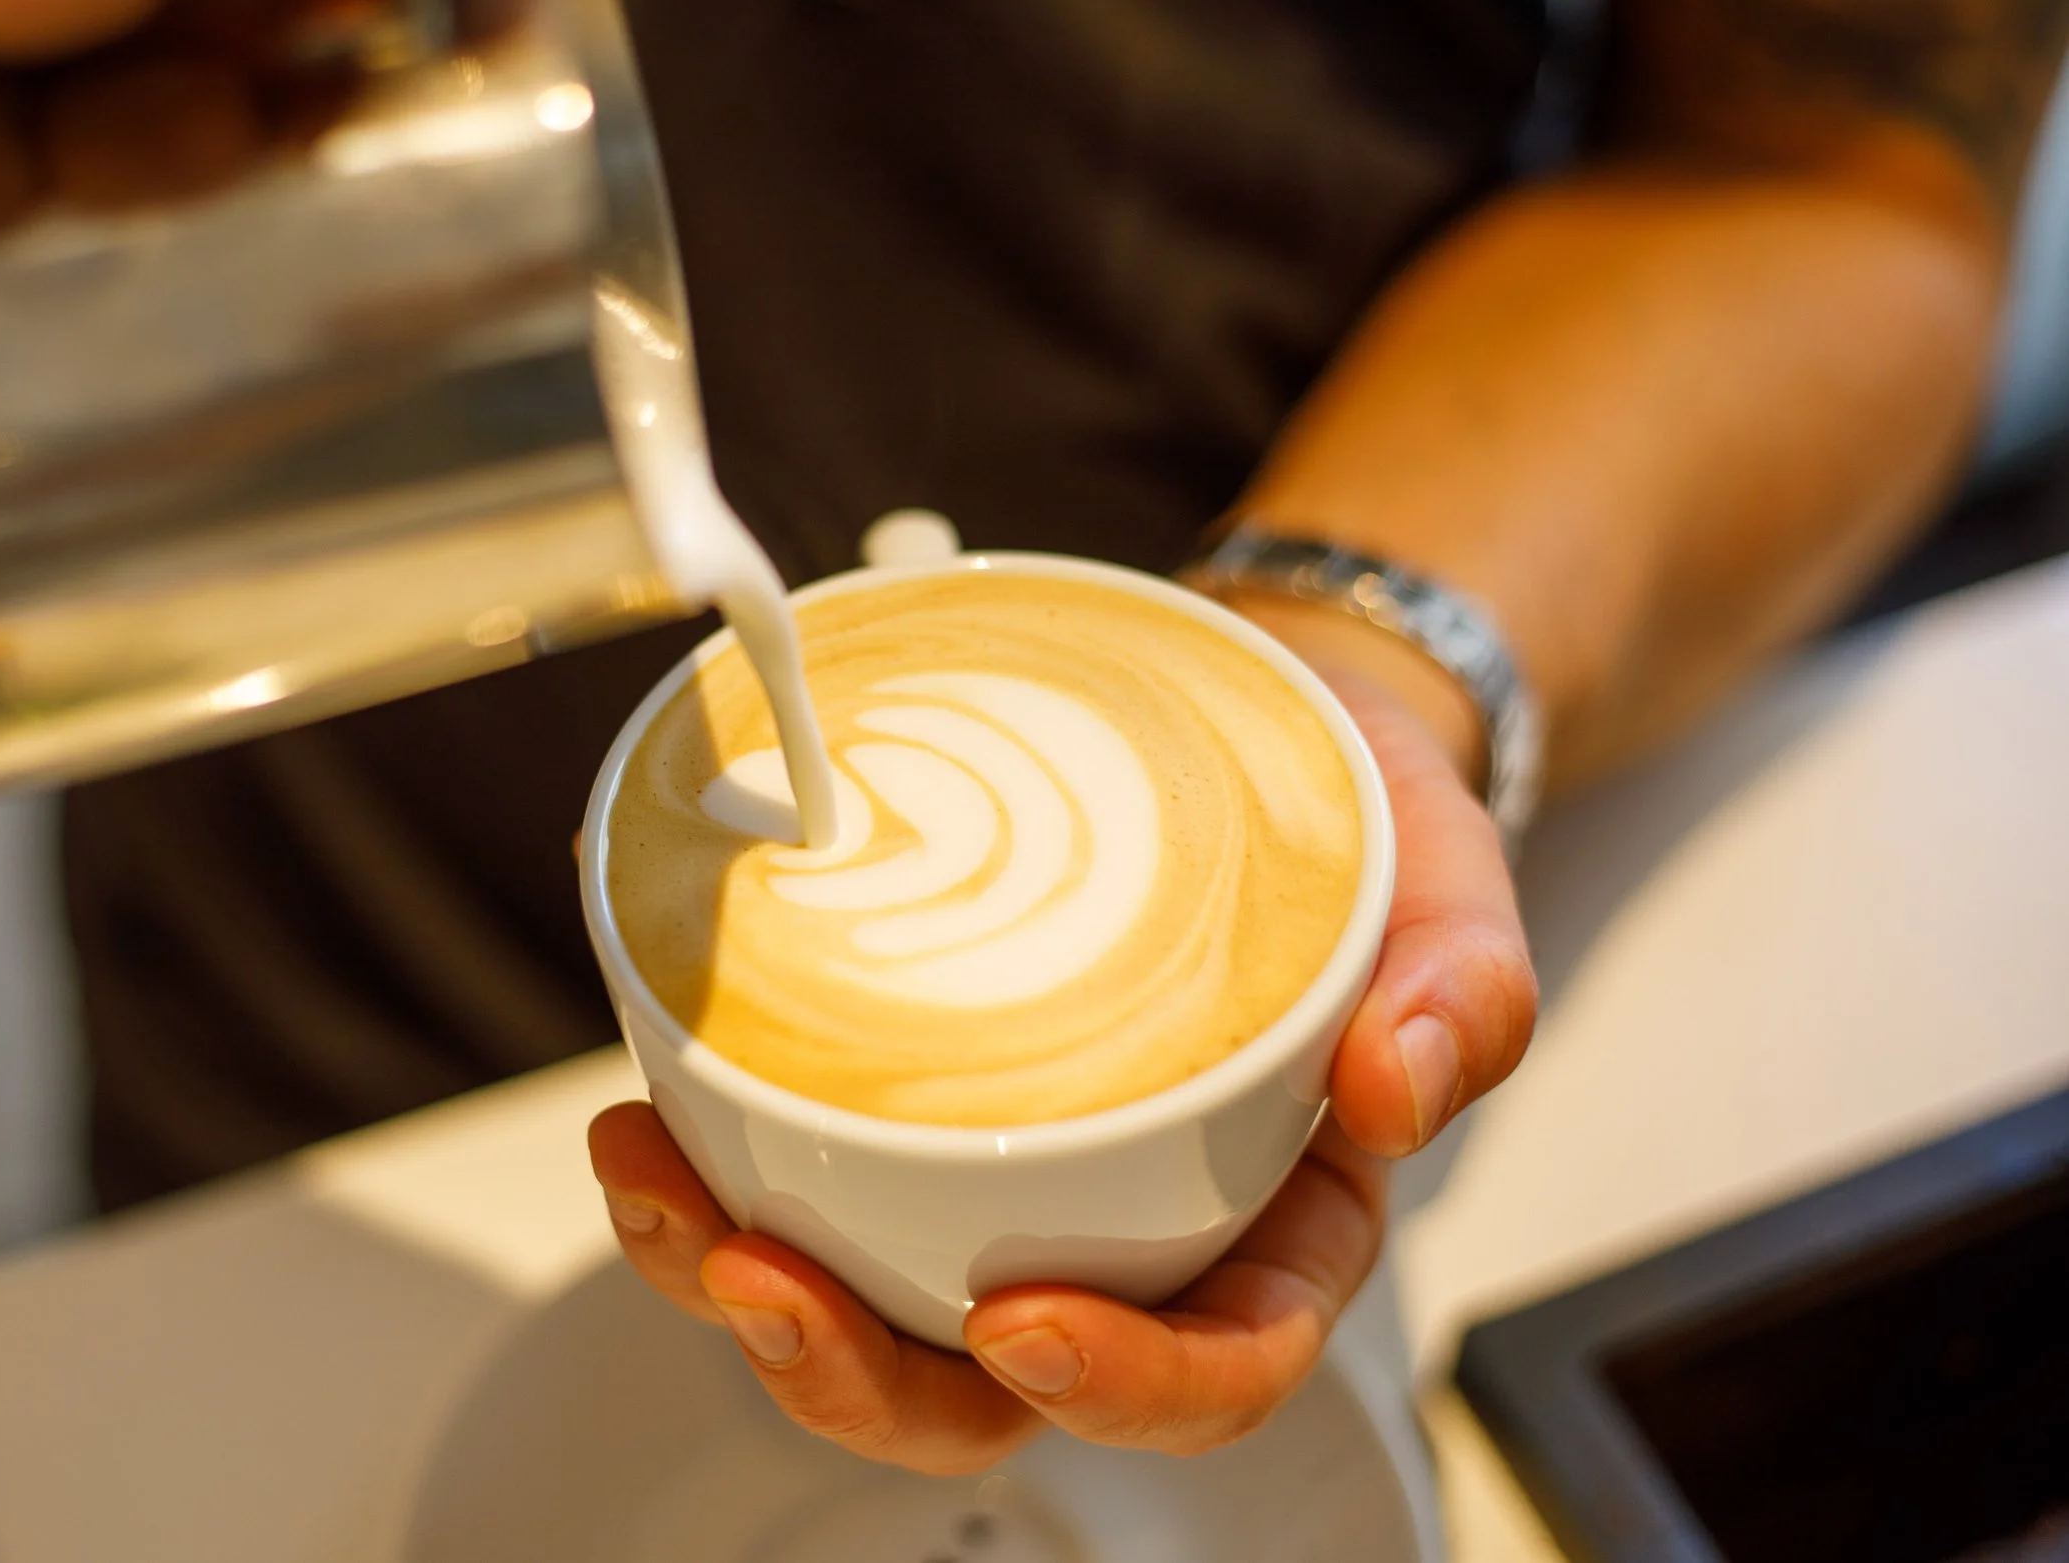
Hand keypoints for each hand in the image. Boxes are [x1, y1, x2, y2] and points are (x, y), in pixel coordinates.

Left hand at [589, 671, 1536, 1472]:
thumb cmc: (1346, 832)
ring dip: (740, 1283)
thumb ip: (1462, 988)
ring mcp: (998, 1179)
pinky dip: (713, 1171)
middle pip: (990, 1390)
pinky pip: (799, 1182)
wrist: (1254, 726)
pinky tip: (654, 1109)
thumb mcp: (1445, 886)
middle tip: (767, 1278)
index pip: (1215, 1362)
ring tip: (664, 1188)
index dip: (1121, 1382)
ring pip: (866, 1307)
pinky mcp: (899, 1104)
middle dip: (859, 1372)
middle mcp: (1125, 1231)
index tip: (1025, 1326)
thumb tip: (1406, 1087)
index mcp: (1269, 1224)